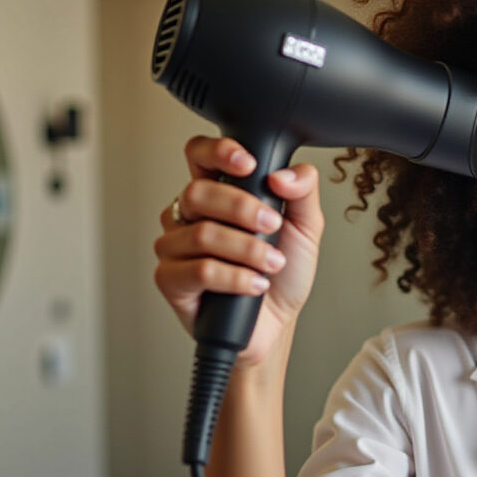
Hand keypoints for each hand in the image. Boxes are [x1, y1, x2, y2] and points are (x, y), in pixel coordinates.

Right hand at [153, 136, 323, 368]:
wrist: (277, 324)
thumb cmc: (284, 273)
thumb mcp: (306, 227)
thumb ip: (303, 191)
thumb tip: (283, 174)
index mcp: (218, 192)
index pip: (200, 154)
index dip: (218, 152)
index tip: (249, 165)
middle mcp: (190, 214)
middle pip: (198, 192)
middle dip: (242, 208)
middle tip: (273, 227)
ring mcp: (176, 246)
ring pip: (201, 233)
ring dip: (247, 250)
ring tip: (271, 265)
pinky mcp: (170, 279)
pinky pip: (198, 270)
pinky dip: (234, 277)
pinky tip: (254, 284)